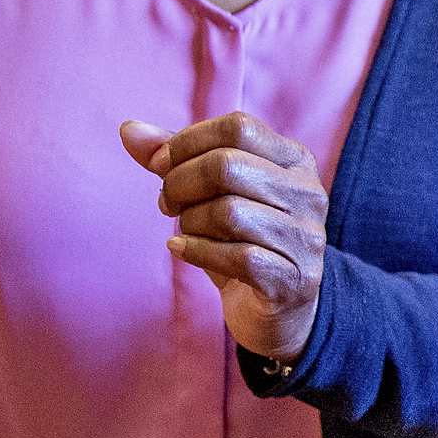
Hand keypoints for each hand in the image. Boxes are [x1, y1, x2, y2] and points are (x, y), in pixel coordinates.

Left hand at [123, 113, 326, 361]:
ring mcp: (305, 237)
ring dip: (189, 222)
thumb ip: (176, 158)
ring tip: (184, 231)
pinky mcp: (293, 278)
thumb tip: (128, 130)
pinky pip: (236, 257)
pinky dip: (195, 251)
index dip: (186, 142)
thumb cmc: (243, 241)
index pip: (238, 127)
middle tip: (167, 204)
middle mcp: (309, 194)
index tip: (159, 166)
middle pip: (227, 166)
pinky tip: (181, 251)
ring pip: (228, 212)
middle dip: (180, 184)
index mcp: (295, 160)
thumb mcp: (212, 193)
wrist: (279, 310)